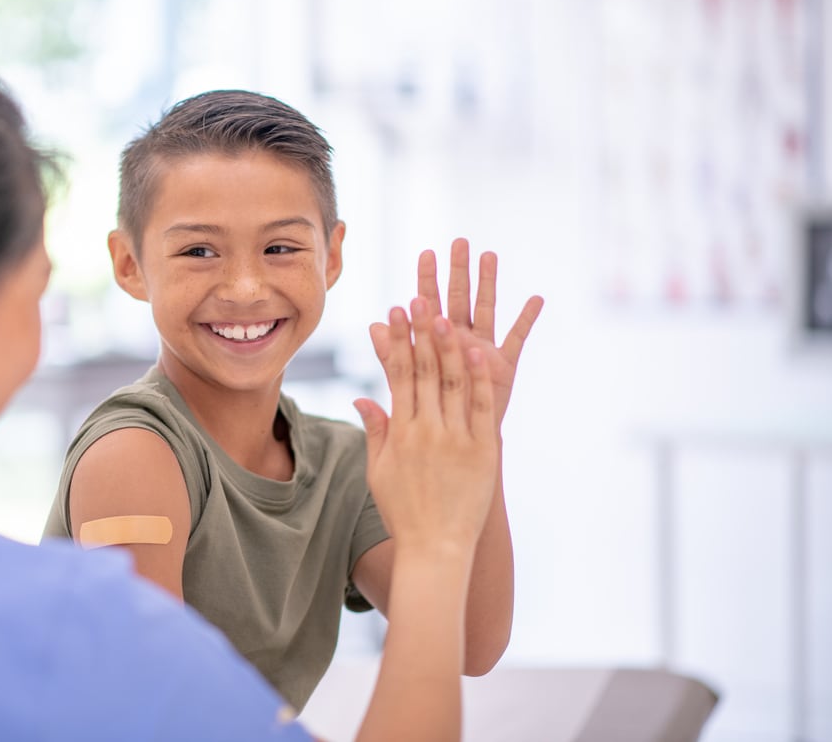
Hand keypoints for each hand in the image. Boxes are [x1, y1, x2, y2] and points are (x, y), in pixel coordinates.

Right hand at [354, 301, 498, 551]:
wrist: (436, 548)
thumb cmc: (403, 511)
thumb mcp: (379, 471)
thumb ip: (376, 431)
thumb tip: (361, 399)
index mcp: (401, 433)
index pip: (398, 376)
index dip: (396, 341)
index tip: (392, 313)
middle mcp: (428, 431)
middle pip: (426, 371)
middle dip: (421, 332)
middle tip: (418, 297)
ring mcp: (457, 439)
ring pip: (454, 382)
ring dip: (450, 345)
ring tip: (446, 314)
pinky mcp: (484, 451)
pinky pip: (483, 408)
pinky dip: (480, 379)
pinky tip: (478, 351)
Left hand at [373, 239, 542, 425]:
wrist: (450, 452)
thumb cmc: (423, 420)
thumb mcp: (405, 386)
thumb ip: (392, 356)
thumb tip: (373, 327)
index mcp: (431, 344)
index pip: (427, 305)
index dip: (426, 280)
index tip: (425, 253)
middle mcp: (457, 341)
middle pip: (458, 299)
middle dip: (458, 271)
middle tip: (459, 242)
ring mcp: (481, 351)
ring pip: (485, 310)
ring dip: (488, 284)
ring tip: (489, 256)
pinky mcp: (503, 367)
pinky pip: (516, 339)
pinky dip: (526, 319)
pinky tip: (536, 298)